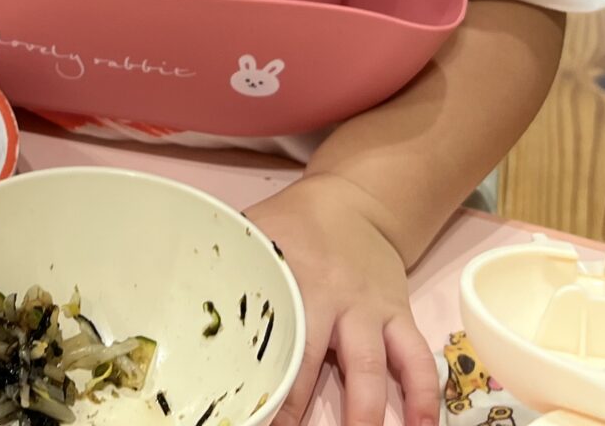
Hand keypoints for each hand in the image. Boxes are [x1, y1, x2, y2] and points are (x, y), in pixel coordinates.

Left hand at [247, 174, 440, 425]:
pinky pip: (417, 357)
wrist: (355, 200)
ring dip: (368, 411)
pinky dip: (425, 393)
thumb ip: (225, 270)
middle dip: (304, 408)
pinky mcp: (399, 315)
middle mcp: (333, 297)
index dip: (261, 385)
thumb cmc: (293, 226)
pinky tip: (425, 425)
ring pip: (373, 365)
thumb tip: (178, 303)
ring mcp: (371, 309)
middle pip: (316, 359)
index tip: (250, 414)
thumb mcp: (255, 234)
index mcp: (291, 280)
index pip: (271, 340)